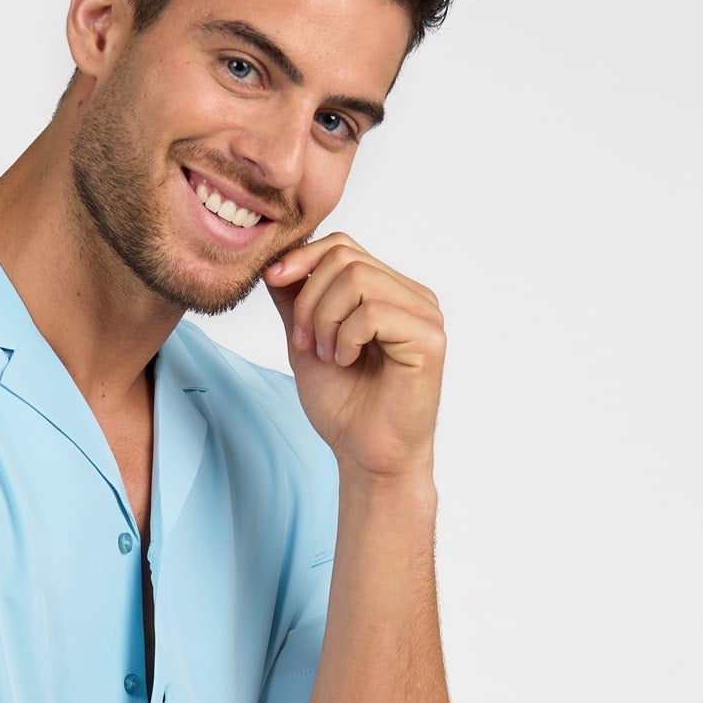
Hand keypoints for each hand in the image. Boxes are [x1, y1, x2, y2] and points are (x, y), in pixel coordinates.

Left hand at [263, 234, 443, 480]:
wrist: (365, 456)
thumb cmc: (344, 407)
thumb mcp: (306, 341)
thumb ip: (295, 301)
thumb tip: (273, 262)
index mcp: (388, 291)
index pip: (343, 246)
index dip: (302, 258)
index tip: (273, 282)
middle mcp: (412, 297)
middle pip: (345, 257)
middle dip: (309, 299)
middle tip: (305, 343)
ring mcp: (425, 315)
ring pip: (358, 279)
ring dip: (326, 320)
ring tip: (328, 356)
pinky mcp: (429, 339)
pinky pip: (375, 312)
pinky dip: (347, 338)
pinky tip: (347, 363)